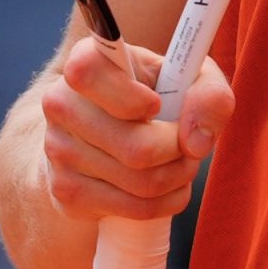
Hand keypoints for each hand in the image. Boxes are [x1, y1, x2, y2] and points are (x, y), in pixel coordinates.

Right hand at [0, 39, 234, 235]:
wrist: (104, 125)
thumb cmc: (153, 92)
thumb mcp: (187, 77)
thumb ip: (208, 94)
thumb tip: (196, 142)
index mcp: (85, 60)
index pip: (88, 74)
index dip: (130, 96)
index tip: (157, 104)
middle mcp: (61, 103)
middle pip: (135, 148)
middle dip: (178, 150)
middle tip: (187, 143)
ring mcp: (59, 151)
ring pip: (140, 182)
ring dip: (177, 176)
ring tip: (182, 161)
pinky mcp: (66, 191)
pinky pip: (133, 208)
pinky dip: (166, 201)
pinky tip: (169, 184)